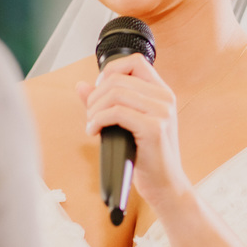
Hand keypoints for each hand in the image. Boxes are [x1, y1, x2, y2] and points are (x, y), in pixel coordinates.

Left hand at [76, 53, 193, 213]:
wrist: (166, 185)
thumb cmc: (146, 155)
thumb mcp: (126, 123)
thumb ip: (105, 103)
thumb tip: (81, 85)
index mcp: (162, 92)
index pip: (136, 61)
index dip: (111, 70)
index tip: (100, 90)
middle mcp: (165, 98)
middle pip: (118, 78)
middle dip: (95, 96)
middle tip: (91, 115)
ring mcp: (162, 112)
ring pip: (115, 93)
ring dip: (94, 109)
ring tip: (92, 124)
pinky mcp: (154, 128)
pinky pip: (116, 113)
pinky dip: (98, 120)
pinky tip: (94, 132)